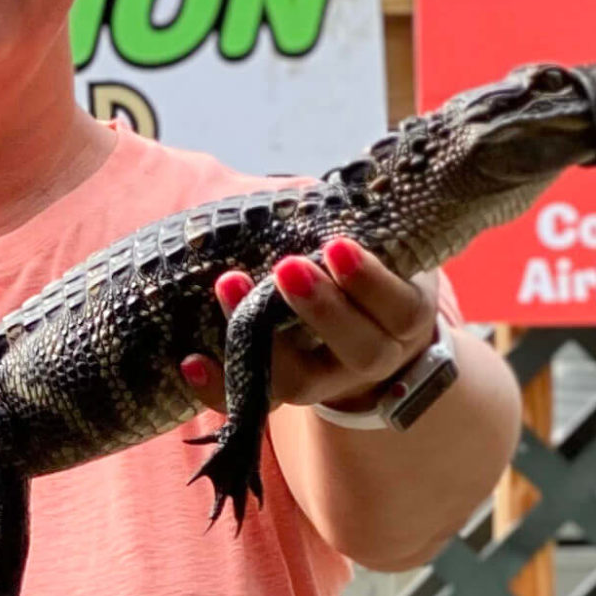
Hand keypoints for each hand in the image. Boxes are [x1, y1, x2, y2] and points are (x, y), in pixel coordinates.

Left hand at [179, 235, 439, 416]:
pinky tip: (191, 361)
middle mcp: (372, 360)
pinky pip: (254, 404)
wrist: (367, 331)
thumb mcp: (381, 247)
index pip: (397, 308)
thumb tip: (303, 190)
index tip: (337, 246)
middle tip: (286, 267)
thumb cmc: (367, 272)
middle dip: (321, 309)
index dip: (370, 282)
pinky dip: (220, 388)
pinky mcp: (285, 398)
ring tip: (229, 285)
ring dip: (264, 341)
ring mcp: (327, 384)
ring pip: (301, 383)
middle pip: (357, 349)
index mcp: (404, 319)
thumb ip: (355, 224)